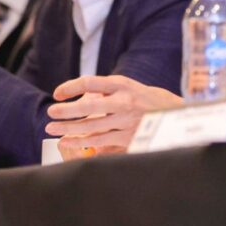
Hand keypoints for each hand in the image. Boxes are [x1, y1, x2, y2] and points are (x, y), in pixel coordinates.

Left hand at [45, 75, 182, 155]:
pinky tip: (68, 142)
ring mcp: (126, 121)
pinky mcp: (128, 137)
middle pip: (88, 107)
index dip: (71, 87)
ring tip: (52, 129)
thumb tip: (80, 97)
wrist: (174, 113)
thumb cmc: (145, 99)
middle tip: (51, 112)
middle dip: (66, 111)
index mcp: (122, 84)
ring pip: (91, 127)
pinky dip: (82, 142)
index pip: (90, 82)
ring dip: (68, 129)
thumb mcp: (129, 87)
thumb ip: (107, 91)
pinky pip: (100, 141)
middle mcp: (124, 101)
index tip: (57, 93)